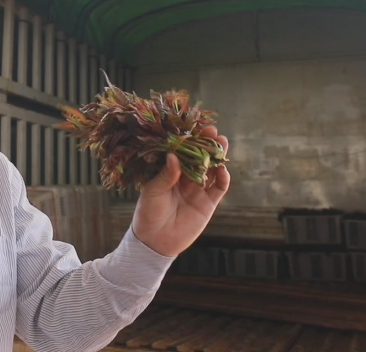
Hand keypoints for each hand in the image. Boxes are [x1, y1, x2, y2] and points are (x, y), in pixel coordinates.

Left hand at [131, 126, 229, 256]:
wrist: (155, 241)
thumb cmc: (148, 213)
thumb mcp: (153, 191)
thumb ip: (166, 175)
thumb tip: (173, 155)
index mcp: (170, 172)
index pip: (182, 152)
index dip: (190, 140)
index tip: (194, 128)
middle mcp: (185, 178)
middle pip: (200, 158)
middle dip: (207, 144)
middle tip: (213, 132)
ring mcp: (198, 190)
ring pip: (212, 170)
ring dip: (218, 157)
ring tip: (222, 144)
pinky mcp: (208, 203)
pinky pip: (219, 188)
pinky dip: (223, 178)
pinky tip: (223, 169)